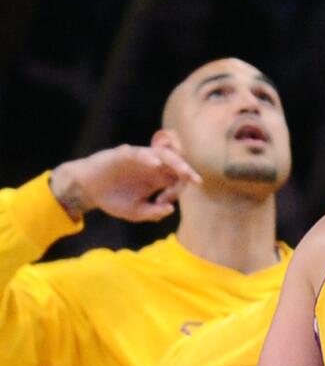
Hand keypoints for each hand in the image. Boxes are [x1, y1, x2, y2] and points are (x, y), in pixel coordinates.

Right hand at [48, 143, 201, 221]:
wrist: (86, 190)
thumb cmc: (113, 198)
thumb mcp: (135, 212)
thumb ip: (153, 212)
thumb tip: (170, 210)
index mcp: (157, 179)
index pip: (177, 180)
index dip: (178, 190)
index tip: (164, 202)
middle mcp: (152, 167)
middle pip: (175, 164)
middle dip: (187, 172)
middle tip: (197, 181)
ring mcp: (139, 159)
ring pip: (162, 155)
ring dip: (175, 162)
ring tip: (184, 172)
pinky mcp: (123, 154)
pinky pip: (139, 153)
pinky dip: (148, 158)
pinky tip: (156, 165)